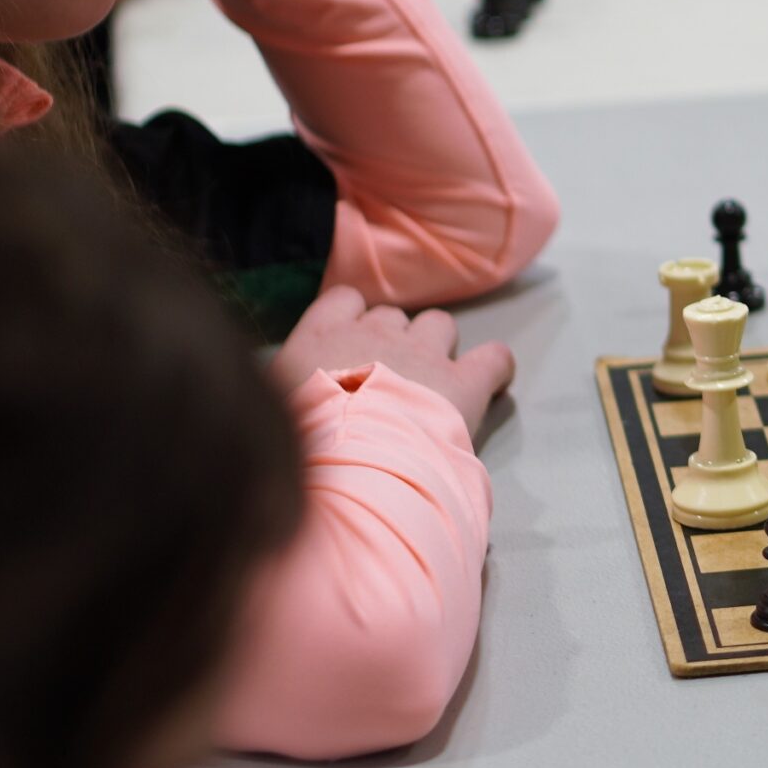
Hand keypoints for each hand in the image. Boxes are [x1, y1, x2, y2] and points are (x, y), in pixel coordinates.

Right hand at [269, 286, 517, 441]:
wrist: (352, 467)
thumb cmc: (300, 445)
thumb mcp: (272, 412)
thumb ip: (284, 390)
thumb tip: (281, 399)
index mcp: (323, 336)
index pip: (344, 300)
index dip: (353, 319)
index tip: (352, 348)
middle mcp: (375, 333)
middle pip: (391, 317)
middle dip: (391, 341)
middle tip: (385, 383)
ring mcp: (424, 353)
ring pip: (439, 324)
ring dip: (437, 346)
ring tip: (431, 383)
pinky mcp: (466, 381)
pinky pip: (495, 357)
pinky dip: (496, 366)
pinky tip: (492, 382)